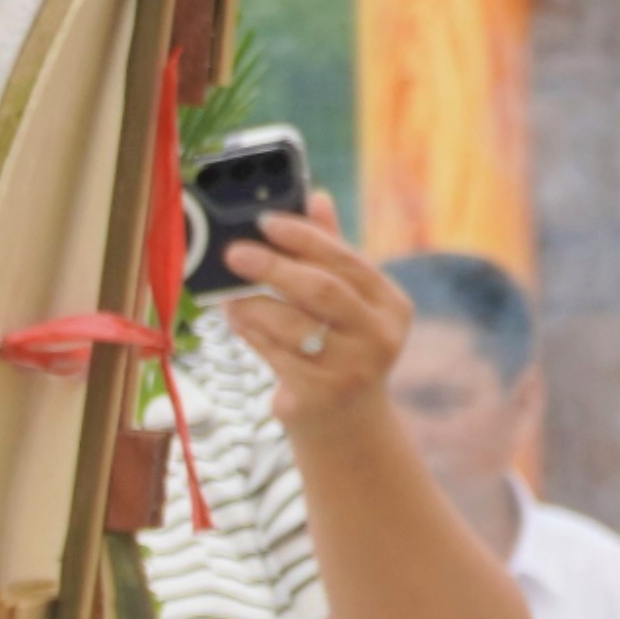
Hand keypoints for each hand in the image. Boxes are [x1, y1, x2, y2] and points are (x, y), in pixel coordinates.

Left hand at [212, 195, 408, 427]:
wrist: (345, 422)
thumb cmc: (340, 347)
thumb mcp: (347, 301)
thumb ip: (331, 251)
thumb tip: (315, 196)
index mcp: (391, 303)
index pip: (347, 260)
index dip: (304, 237)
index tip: (265, 220)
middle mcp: (379, 335)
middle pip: (322, 289)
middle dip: (274, 267)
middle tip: (234, 252)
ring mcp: (353, 367)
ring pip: (293, 324)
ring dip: (252, 305)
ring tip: (229, 295)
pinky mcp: (321, 393)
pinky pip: (275, 354)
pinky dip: (249, 333)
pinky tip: (236, 320)